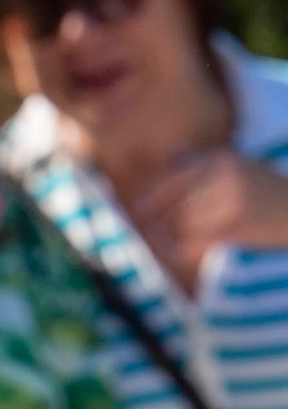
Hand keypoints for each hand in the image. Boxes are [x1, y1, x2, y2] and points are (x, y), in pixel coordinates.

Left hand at [133, 145, 287, 287]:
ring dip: (171, 235)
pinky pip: (198, 240)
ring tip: (165, 245)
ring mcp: (231, 200)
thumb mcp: (242, 166)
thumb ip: (206, 161)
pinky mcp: (238, 224)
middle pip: (174, 201)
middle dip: (158, 219)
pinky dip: (185, 250)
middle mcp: (224, 175)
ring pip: (183, 221)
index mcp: (221, 159)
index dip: (151, 196)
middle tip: (144, 232)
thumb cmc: (270, 193)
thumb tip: (173, 153)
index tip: (137, 210)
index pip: (172, 176)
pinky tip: (179, 255)